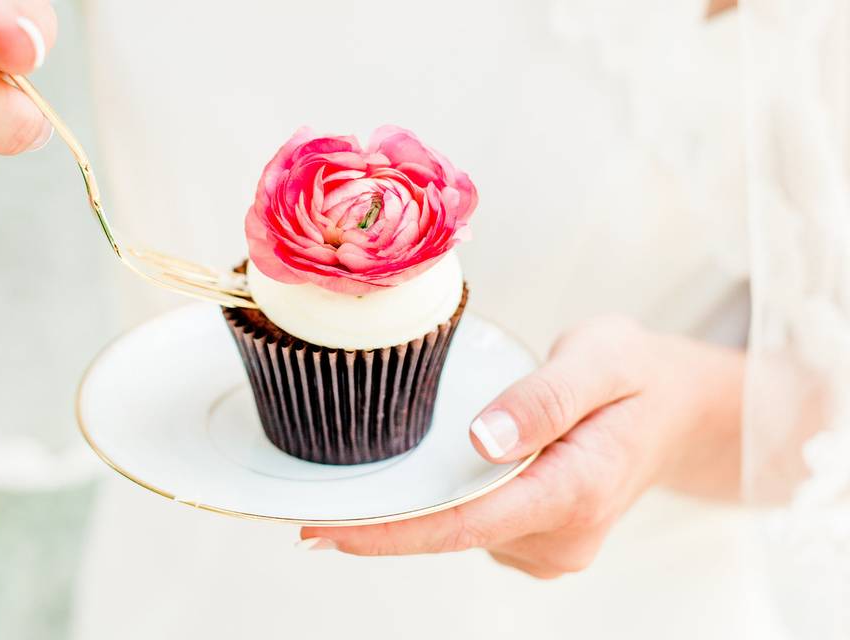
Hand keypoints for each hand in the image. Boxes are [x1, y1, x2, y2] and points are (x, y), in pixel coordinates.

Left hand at [300, 316, 743, 577]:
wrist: (678, 410)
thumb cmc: (638, 375)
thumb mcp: (601, 357)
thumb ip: (544, 397)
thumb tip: (483, 441)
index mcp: (580, 487)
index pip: (468, 521)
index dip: (392, 531)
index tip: (326, 531)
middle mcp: (567, 534)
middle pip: (455, 533)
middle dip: (385, 524)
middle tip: (312, 510)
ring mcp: (556, 547)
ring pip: (463, 533)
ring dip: (416, 510)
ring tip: (373, 475)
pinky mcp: (544, 543)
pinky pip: (478, 528)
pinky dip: (445, 506)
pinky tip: (429, 478)